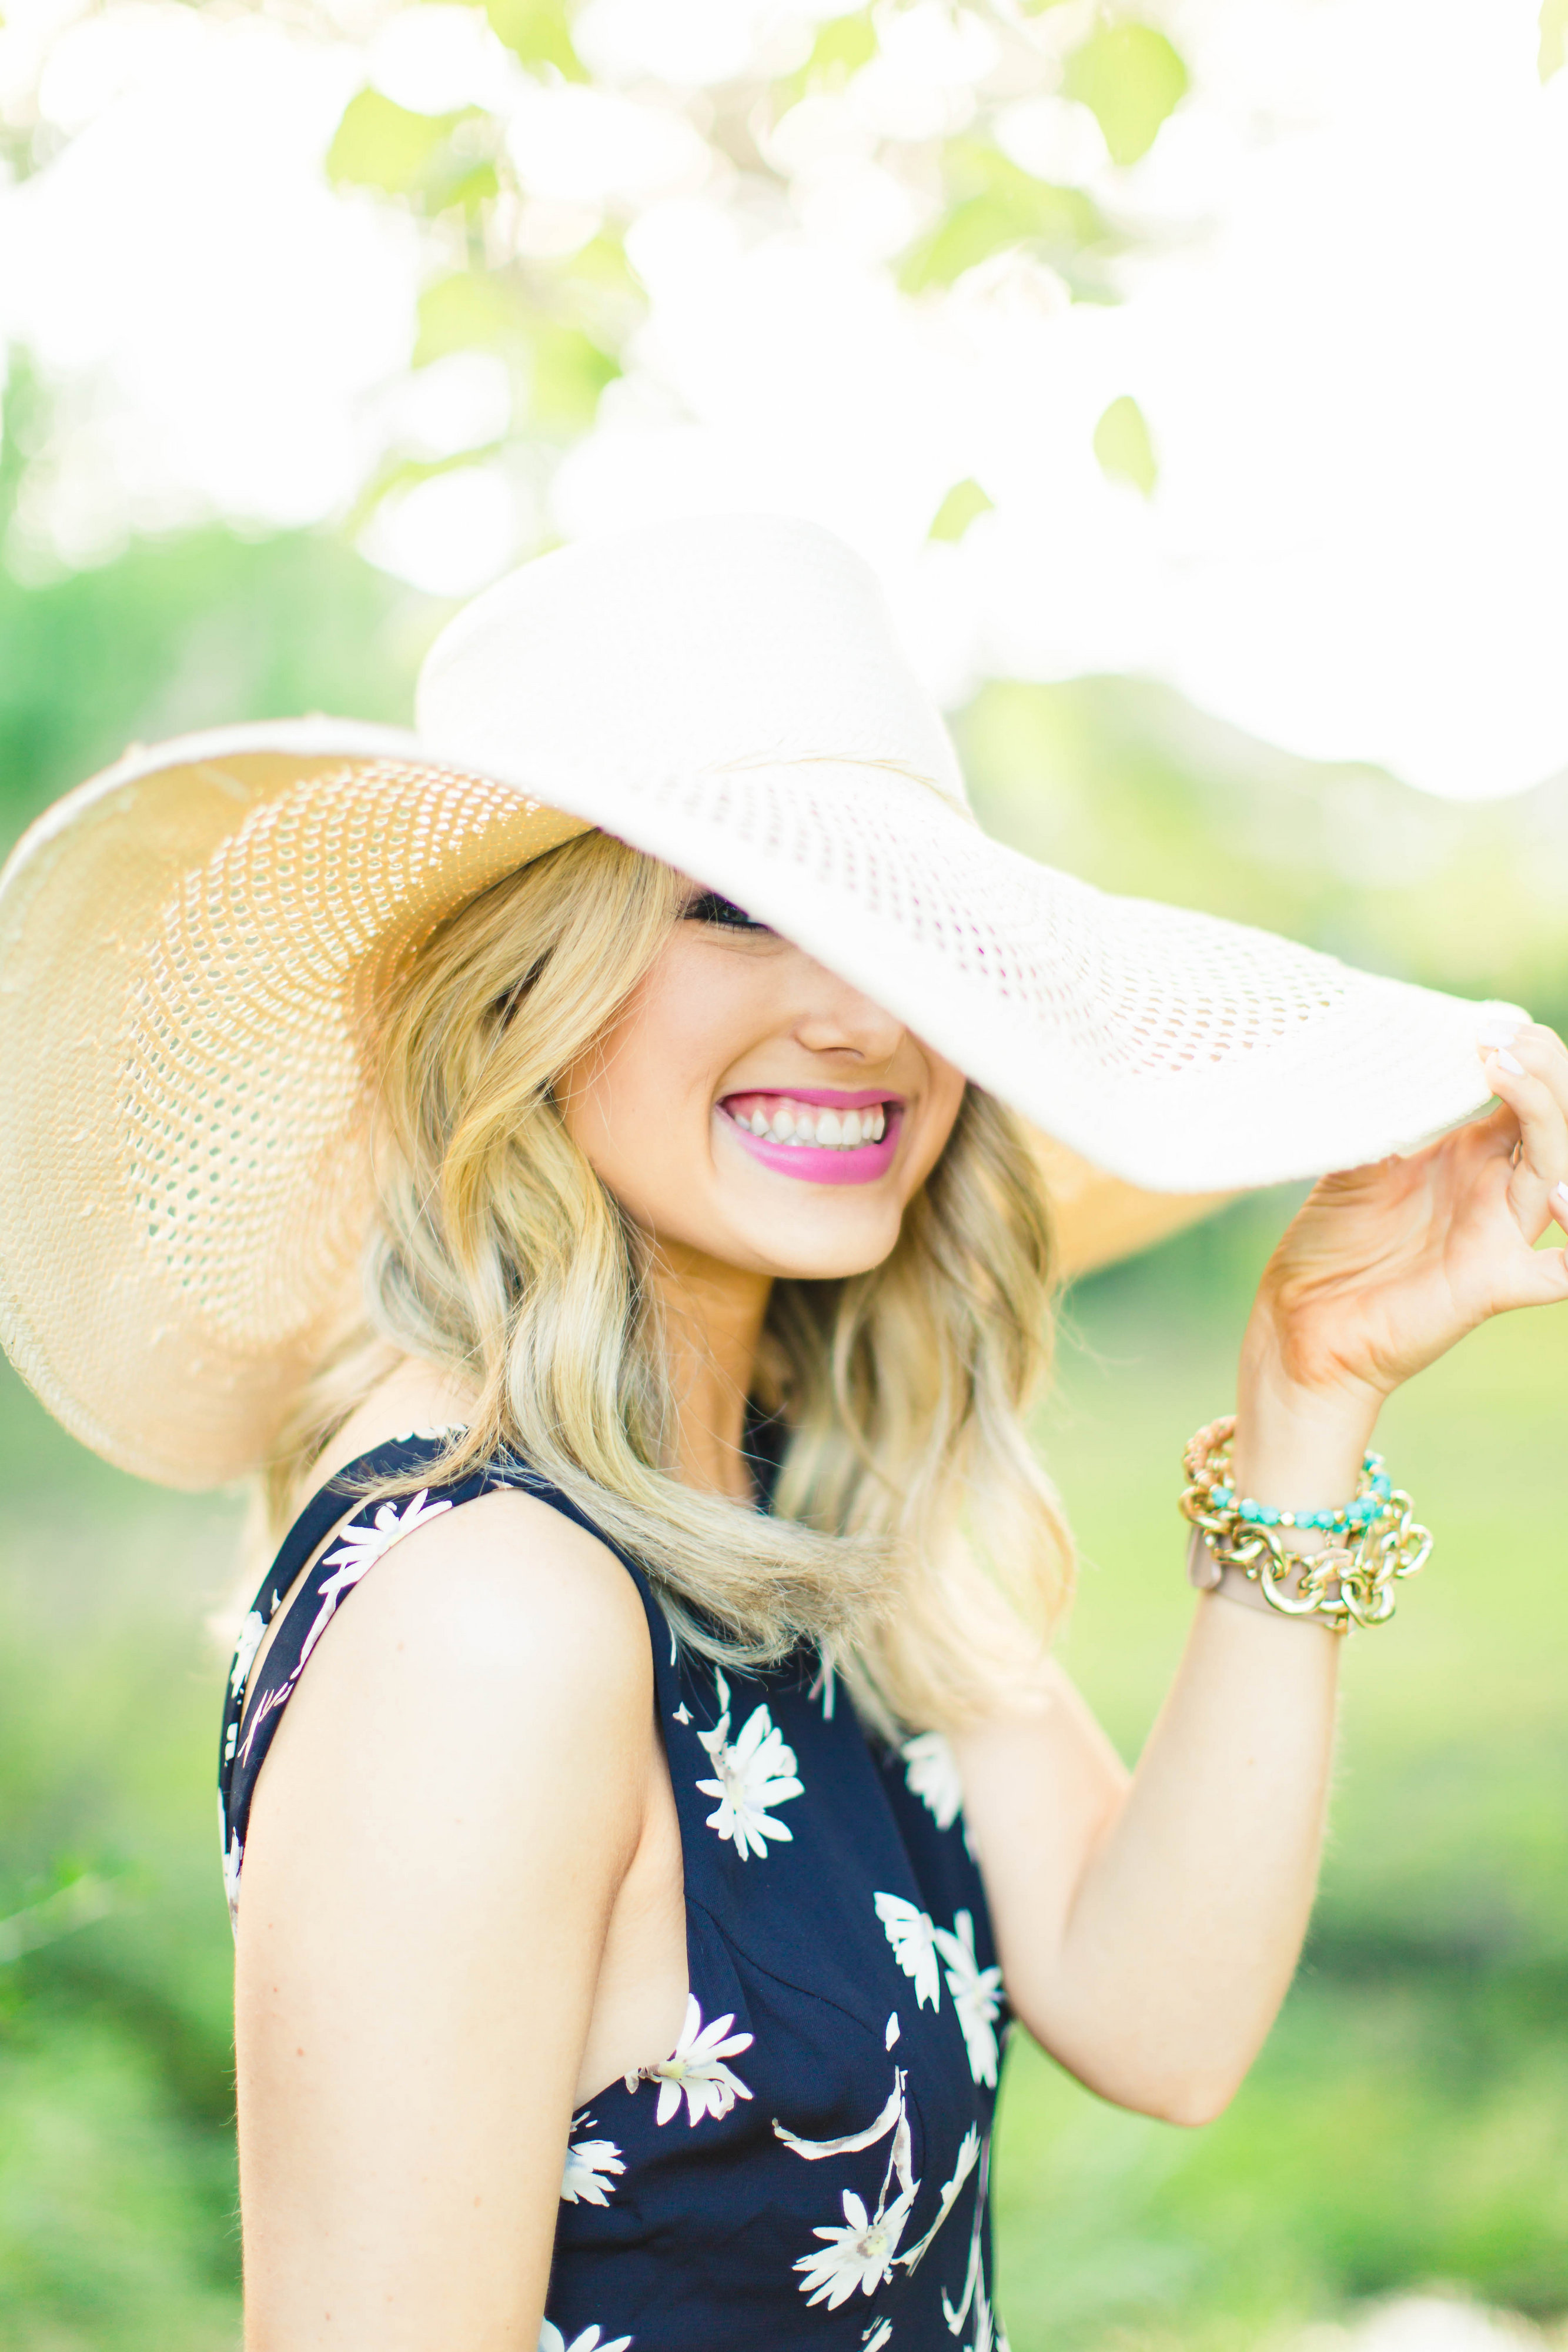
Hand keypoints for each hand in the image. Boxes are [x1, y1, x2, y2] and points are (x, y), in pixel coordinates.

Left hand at [1242, 1020, 1567, 1427]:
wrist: (1300, 1324)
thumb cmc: (1327, 1247)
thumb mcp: (1352, 1163)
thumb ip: (1379, 1113)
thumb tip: (1376, 1049)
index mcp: (1469, 1157)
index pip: (1527, 1094)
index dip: (1523, 1055)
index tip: (1486, 1022)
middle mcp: (1495, 1191)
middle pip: (1556, 1121)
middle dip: (1543, 1072)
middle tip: (1499, 1040)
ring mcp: (1499, 1237)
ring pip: (1561, 1172)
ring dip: (1551, 1121)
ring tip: (1512, 1078)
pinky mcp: (1492, 1284)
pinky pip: (1558, 1274)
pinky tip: (1563, 1203)